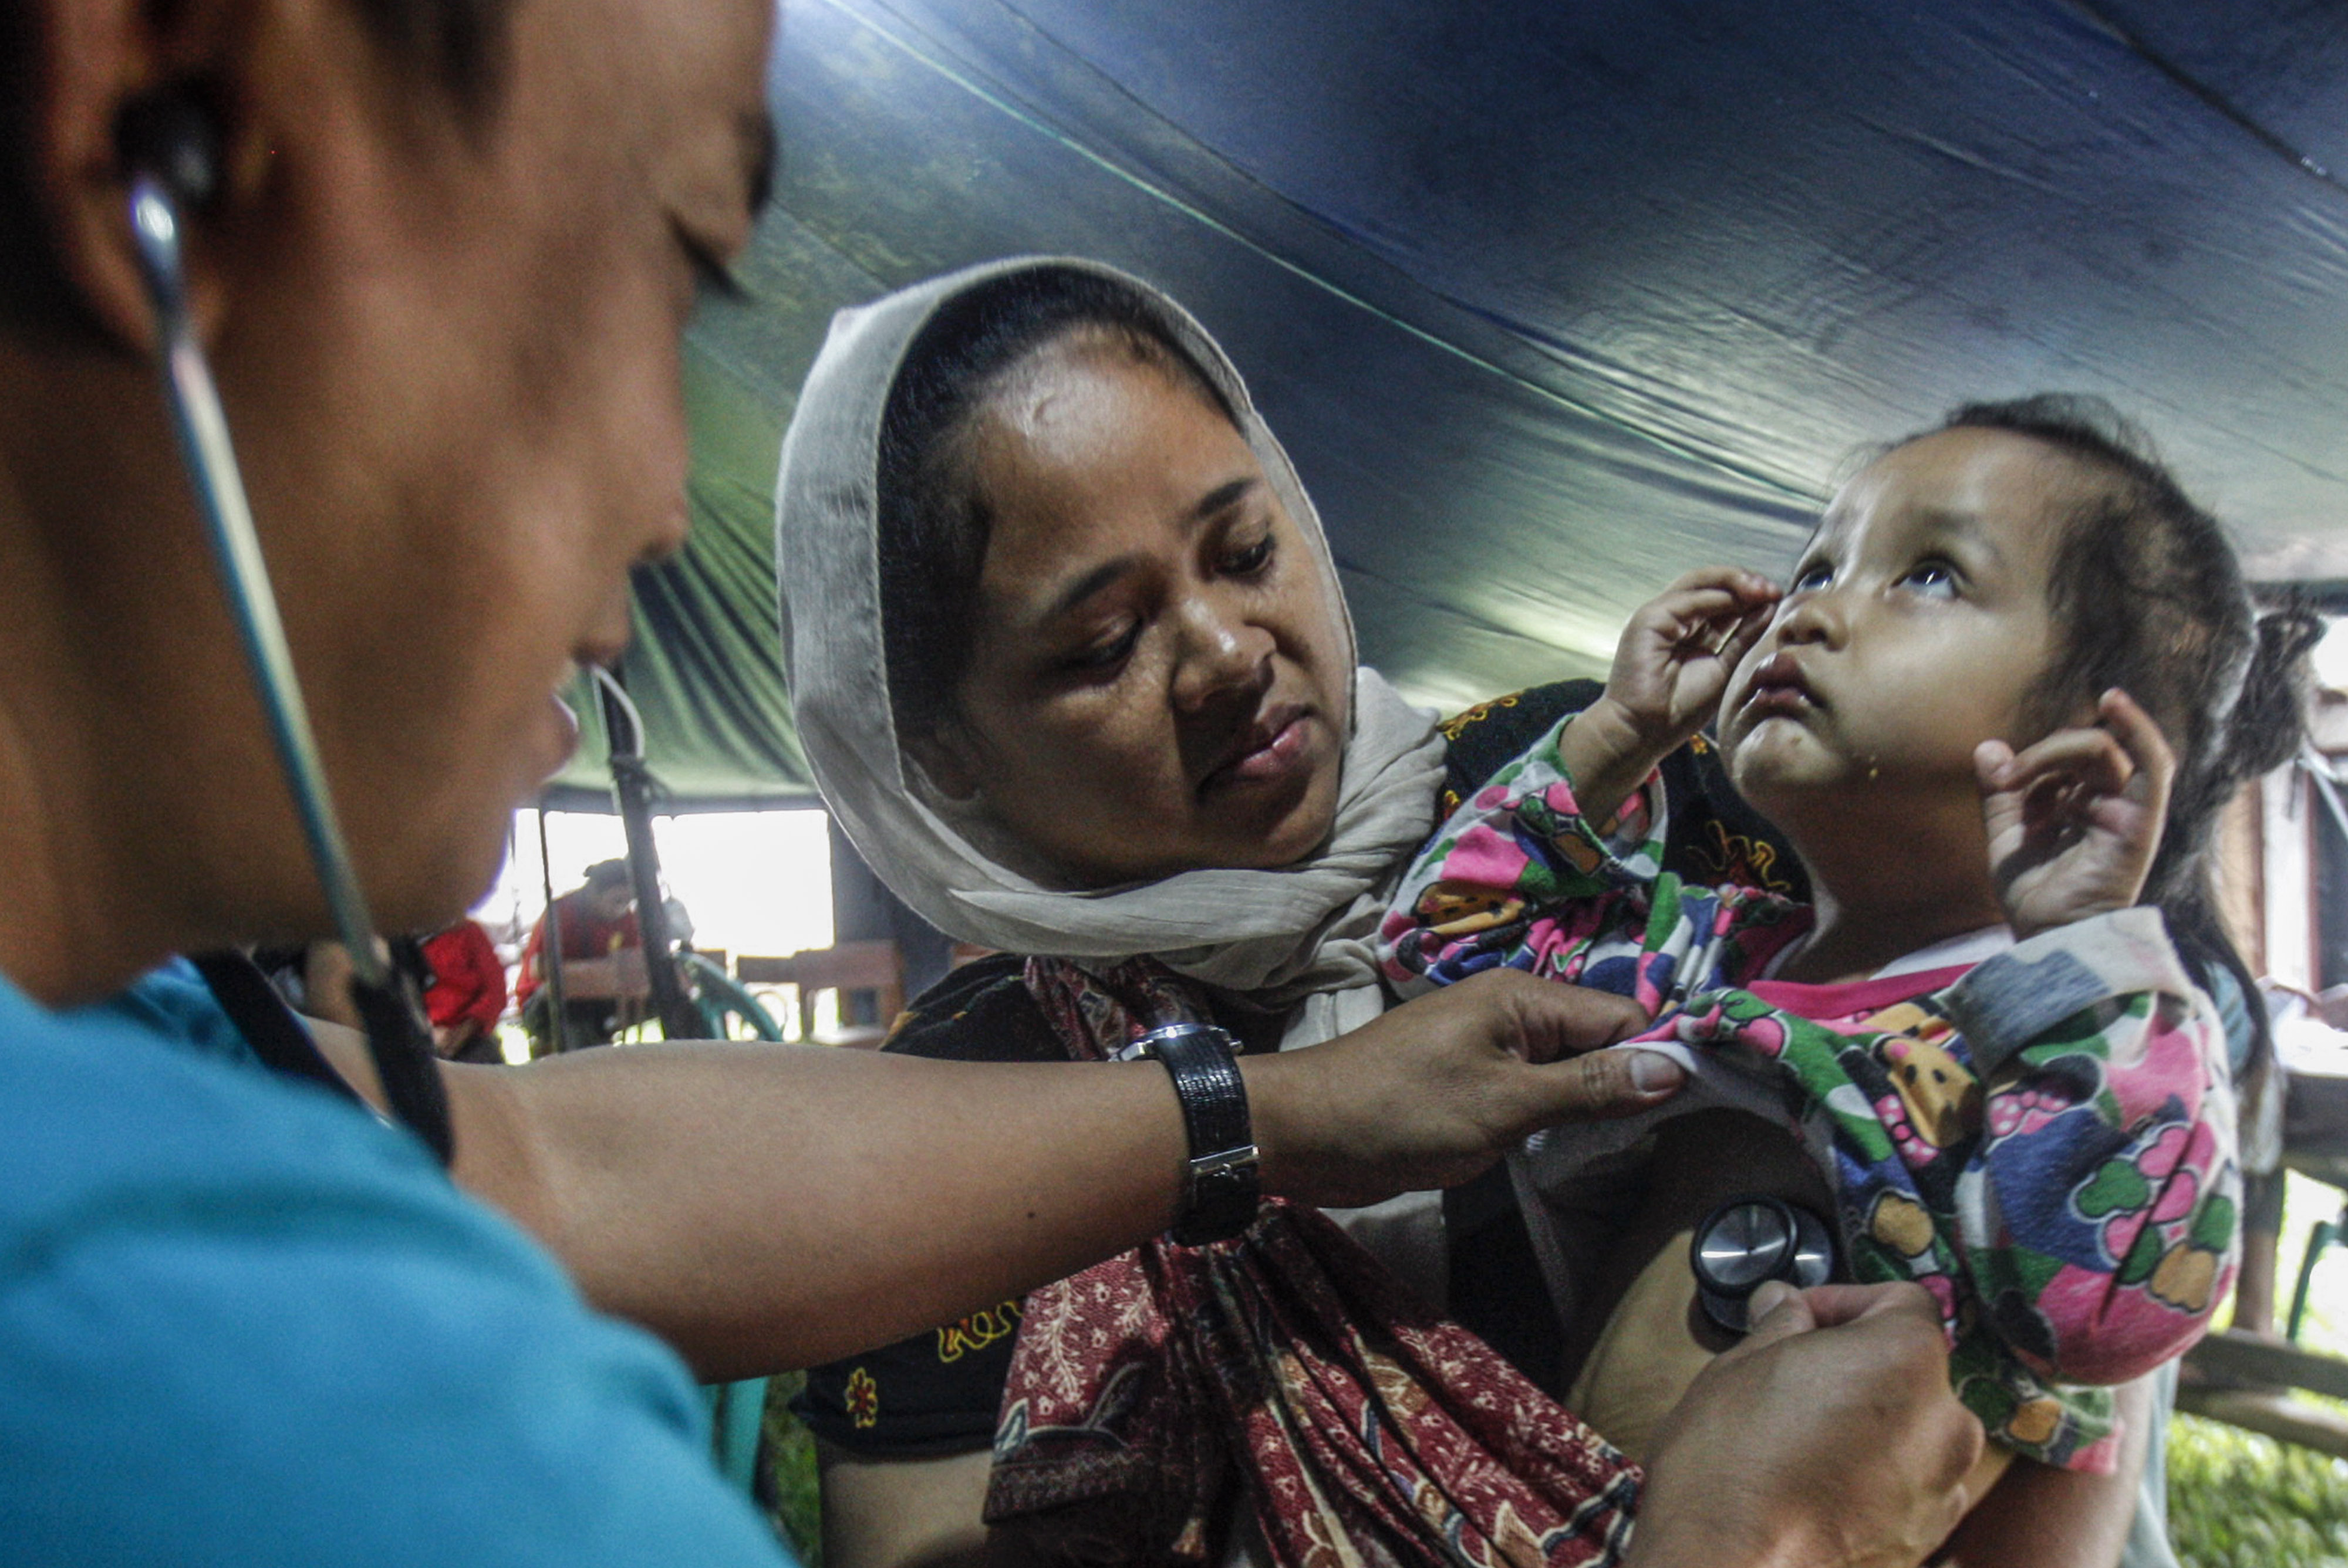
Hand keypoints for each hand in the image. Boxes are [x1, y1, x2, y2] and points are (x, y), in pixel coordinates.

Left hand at [1243, 970, 1672, 1207]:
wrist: (1306, 1134)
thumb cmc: (1402, 1111)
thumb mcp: (1505, 1104)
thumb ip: (1588, 1087)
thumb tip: (1675, 1069)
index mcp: (1523, 998)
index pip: (1621, 1019)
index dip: (1663, 1058)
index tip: (1705, 1105)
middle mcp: (1514, 1014)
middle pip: (1602, 1043)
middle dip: (1636, 1083)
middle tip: (1678, 1135)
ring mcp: (1494, 1051)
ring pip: (1573, 1072)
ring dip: (1601, 1105)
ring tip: (1642, 1145)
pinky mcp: (1476, 1087)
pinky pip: (1540, 1094)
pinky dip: (1563, 1118)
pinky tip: (1587, 1148)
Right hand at [1567, 568, 1778, 819]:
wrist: (1644, 732)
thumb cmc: (1678, 710)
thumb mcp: (1723, 667)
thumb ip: (1742, 637)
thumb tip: (1768, 607)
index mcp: (1685, 629)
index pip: (1719, 598)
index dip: (1748, 594)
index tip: (1778, 597)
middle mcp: (1670, 618)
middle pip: (1709, 584)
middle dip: (1744, 582)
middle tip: (1773, 589)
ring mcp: (1657, 616)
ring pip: (1697, 583)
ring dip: (1733, 582)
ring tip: (1762, 589)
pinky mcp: (1647, 620)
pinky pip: (1687, 600)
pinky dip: (1717, 598)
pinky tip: (1742, 600)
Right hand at [1631, 1282, 1980, 1567]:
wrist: (1727, 1562)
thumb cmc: (1732, 1459)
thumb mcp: (1743, 1363)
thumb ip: (1782, 1324)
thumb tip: (1786, 1306)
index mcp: (1908, 1359)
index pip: (1900, 1302)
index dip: (1842, 1302)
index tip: (1799, 1319)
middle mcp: (1945, 1422)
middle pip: (1910, 1370)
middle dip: (1856, 1367)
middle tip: (1792, 1377)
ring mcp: (1942, 1489)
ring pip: (1910, 1432)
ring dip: (1868, 1424)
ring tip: (1802, 1437)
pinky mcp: (1925, 1541)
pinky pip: (1907, 1488)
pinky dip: (1873, 1478)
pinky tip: (1816, 1484)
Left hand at [1974, 689, 2173, 939]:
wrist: (2049, 936)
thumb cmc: (2035, 897)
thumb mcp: (2007, 839)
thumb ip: (2001, 796)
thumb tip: (1988, 747)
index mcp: (2080, 808)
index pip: (2063, 762)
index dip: (2031, 760)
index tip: (2000, 776)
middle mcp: (2108, 805)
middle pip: (2083, 750)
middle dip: (2041, 754)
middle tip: (2008, 780)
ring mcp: (2127, 810)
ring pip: (2104, 751)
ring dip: (2059, 748)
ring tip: (2024, 774)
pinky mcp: (2141, 820)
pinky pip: (2154, 765)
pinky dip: (2139, 729)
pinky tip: (2114, 701)